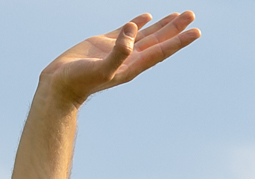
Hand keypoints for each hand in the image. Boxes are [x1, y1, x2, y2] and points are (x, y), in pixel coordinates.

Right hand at [39, 12, 200, 104]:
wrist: (58, 86)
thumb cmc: (78, 82)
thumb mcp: (100, 68)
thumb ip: (118, 53)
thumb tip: (132, 32)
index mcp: (132, 66)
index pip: (161, 51)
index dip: (178, 41)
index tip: (196, 32)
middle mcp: (129, 58)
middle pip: (158, 40)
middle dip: (175, 28)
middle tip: (191, 15)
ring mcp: (117, 50)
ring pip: (145, 34)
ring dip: (162, 25)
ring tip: (177, 15)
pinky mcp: (104, 44)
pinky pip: (125, 30)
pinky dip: (138, 23)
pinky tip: (147, 16)